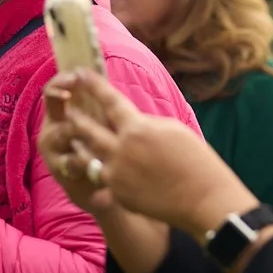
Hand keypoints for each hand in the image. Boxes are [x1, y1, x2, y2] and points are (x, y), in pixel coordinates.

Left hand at [39, 70, 253, 237]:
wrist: (203, 199)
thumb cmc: (195, 160)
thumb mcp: (172, 129)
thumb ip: (145, 124)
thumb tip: (130, 122)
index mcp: (137, 128)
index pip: (109, 101)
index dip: (93, 85)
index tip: (80, 72)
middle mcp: (121, 149)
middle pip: (87, 129)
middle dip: (75, 118)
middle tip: (69, 110)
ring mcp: (116, 173)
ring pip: (84, 156)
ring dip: (79, 146)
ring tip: (74, 139)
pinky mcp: (117, 193)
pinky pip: (99, 178)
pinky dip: (96, 170)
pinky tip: (94, 166)